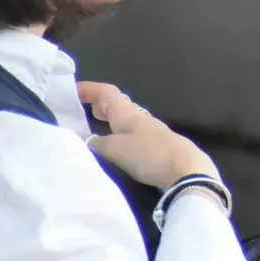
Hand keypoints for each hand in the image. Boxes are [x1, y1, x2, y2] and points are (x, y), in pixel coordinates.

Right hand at [80, 82, 218, 189]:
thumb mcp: (116, 149)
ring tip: (95, 127)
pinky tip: (117, 146)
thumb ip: (99, 144)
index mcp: (128, 113)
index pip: (107, 93)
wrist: (187, 171)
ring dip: (110, 120)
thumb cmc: (149, 154)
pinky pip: (133, 135)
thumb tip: (90, 141)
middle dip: (100, 105)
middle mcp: (141, 119)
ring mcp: (153, 133)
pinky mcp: (159, 148)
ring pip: (126, 120)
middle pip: (118, 105)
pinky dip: (120, 135)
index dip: (90, 90)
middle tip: (81, 109)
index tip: (72, 89)